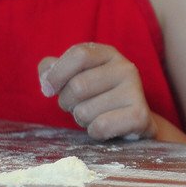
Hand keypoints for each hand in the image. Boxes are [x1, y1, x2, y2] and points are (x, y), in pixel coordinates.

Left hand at [38, 43, 156, 141]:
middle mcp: (126, 68)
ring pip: (85, 111)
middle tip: (78, 105)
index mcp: (108, 54)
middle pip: (78, 86)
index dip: (57, 74)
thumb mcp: (75, 76)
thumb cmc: (97, 95)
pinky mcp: (139, 115)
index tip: (50, 89)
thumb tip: (46, 79)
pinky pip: (100, 126)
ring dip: (82, 119)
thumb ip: (53, 69)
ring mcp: (135, 91)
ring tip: (96, 115)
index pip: (79, 54)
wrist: (134, 119)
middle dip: (67, 102)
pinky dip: (94, 132)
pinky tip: (105, 127)